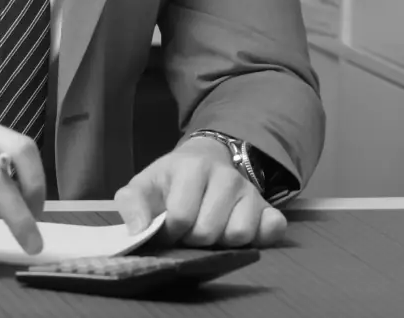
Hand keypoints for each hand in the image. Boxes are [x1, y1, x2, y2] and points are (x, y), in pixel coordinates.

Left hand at [113, 136, 286, 247]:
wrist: (204, 161)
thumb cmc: (170, 180)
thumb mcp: (143, 185)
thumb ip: (131, 204)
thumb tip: (139, 230)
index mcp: (192, 167)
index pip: (181, 217)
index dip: (169, 232)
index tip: (166, 228)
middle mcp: (226, 176)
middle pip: (209, 231)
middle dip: (192, 239)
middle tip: (187, 231)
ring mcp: (250, 190)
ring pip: (239, 234)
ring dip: (220, 242)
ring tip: (209, 229)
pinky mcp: (268, 206)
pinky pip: (272, 230)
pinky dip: (260, 238)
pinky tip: (237, 230)